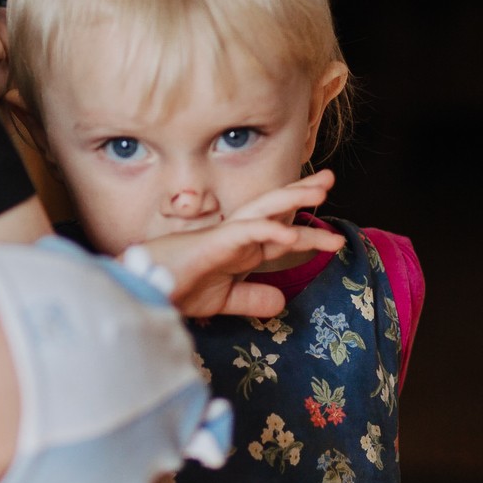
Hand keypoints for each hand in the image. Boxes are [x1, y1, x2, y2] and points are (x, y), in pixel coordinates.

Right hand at [137, 170, 343, 318]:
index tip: (336, 238)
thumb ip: (251, 299)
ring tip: (320, 189)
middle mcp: (237, 236)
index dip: (307, 233)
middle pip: (275, 209)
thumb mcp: (224, 301)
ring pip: (264, 209)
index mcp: (240, 249)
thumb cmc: (177, 289)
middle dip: (302, 194)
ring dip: (292, 197)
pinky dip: (268, 230)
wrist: (146, 292)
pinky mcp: (213, 241)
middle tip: (329, 179)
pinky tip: (289, 233)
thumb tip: (282, 302)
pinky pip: (246, 231)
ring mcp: (226, 235)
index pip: (279, 235)